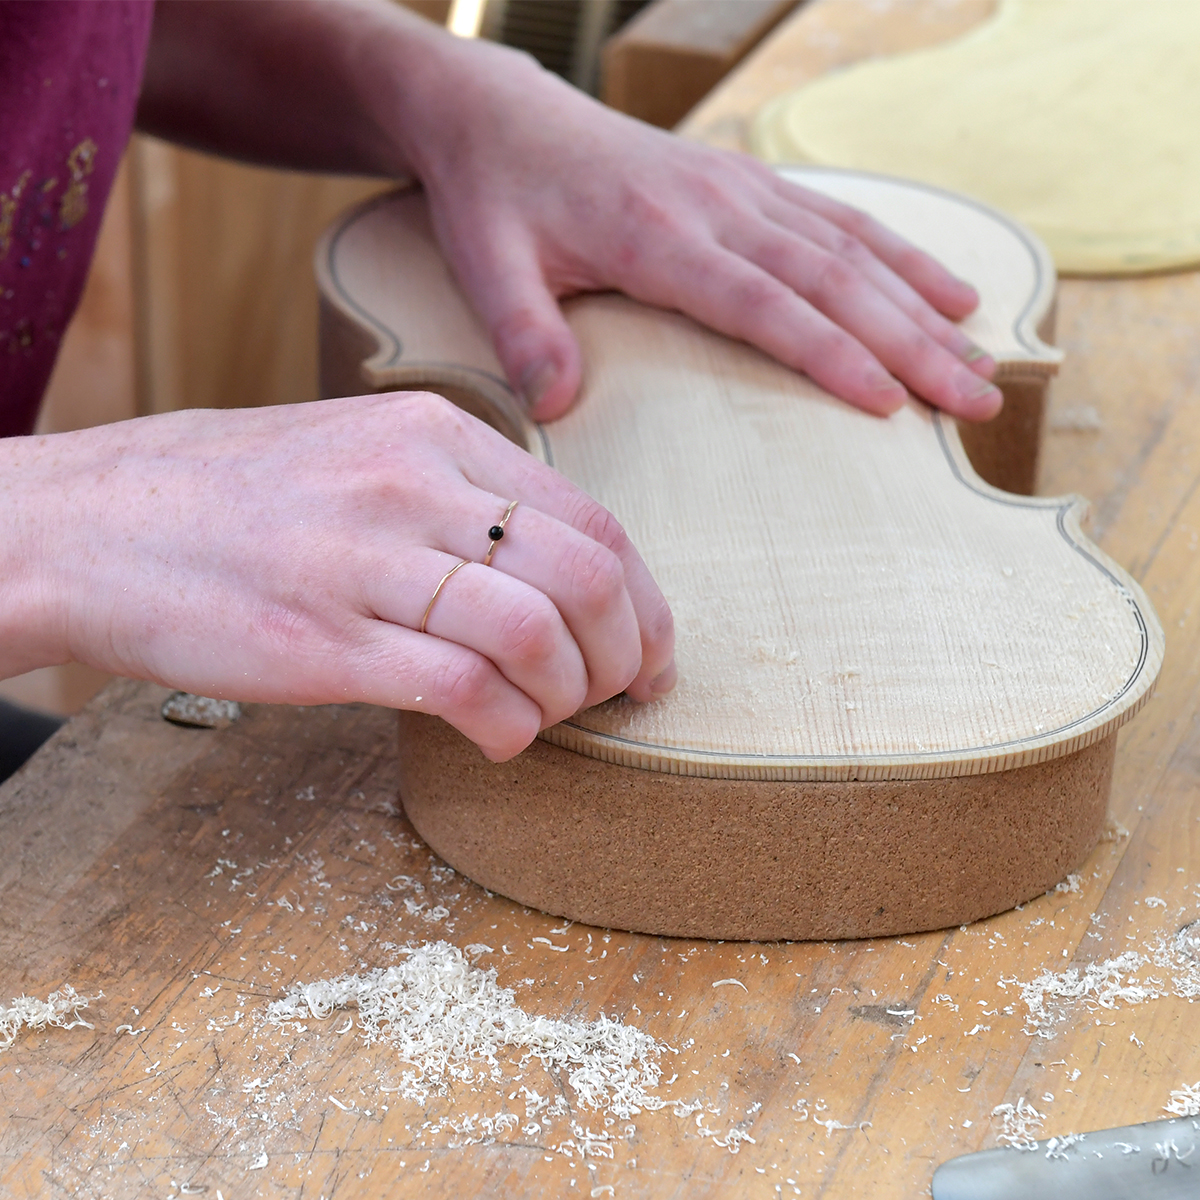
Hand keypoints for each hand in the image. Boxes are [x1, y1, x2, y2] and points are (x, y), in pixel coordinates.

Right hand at [0, 394, 674, 760]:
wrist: (88, 525)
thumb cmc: (234, 500)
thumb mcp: (360, 453)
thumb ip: (459, 497)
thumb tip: (557, 573)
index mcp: (432, 434)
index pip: (593, 520)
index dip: (647, 601)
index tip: (651, 652)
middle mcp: (409, 485)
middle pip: (585, 575)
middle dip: (626, 653)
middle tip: (616, 695)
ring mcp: (363, 561)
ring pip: (534, 632)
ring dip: (569, 695)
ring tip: (547, 715)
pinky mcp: (320, 641)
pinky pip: (460, 688)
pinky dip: (508, 727)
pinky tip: (498, 737)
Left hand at [403, 39, 1001, 423]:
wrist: (501, 114)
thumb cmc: (495, 199)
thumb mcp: (487, 266)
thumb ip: (524, 332)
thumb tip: (557, 404)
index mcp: (656, 234)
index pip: (760, 303)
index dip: (829, 352)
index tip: (891, 402)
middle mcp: (714, 206)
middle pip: (831, 280)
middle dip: (910, 344)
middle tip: (974, 402)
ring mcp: (739, 189)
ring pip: (851, 249)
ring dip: (922, 305)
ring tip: (983, 358)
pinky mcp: (747, 184)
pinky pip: (838, 219)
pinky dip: (899, 256)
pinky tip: (946, 290)